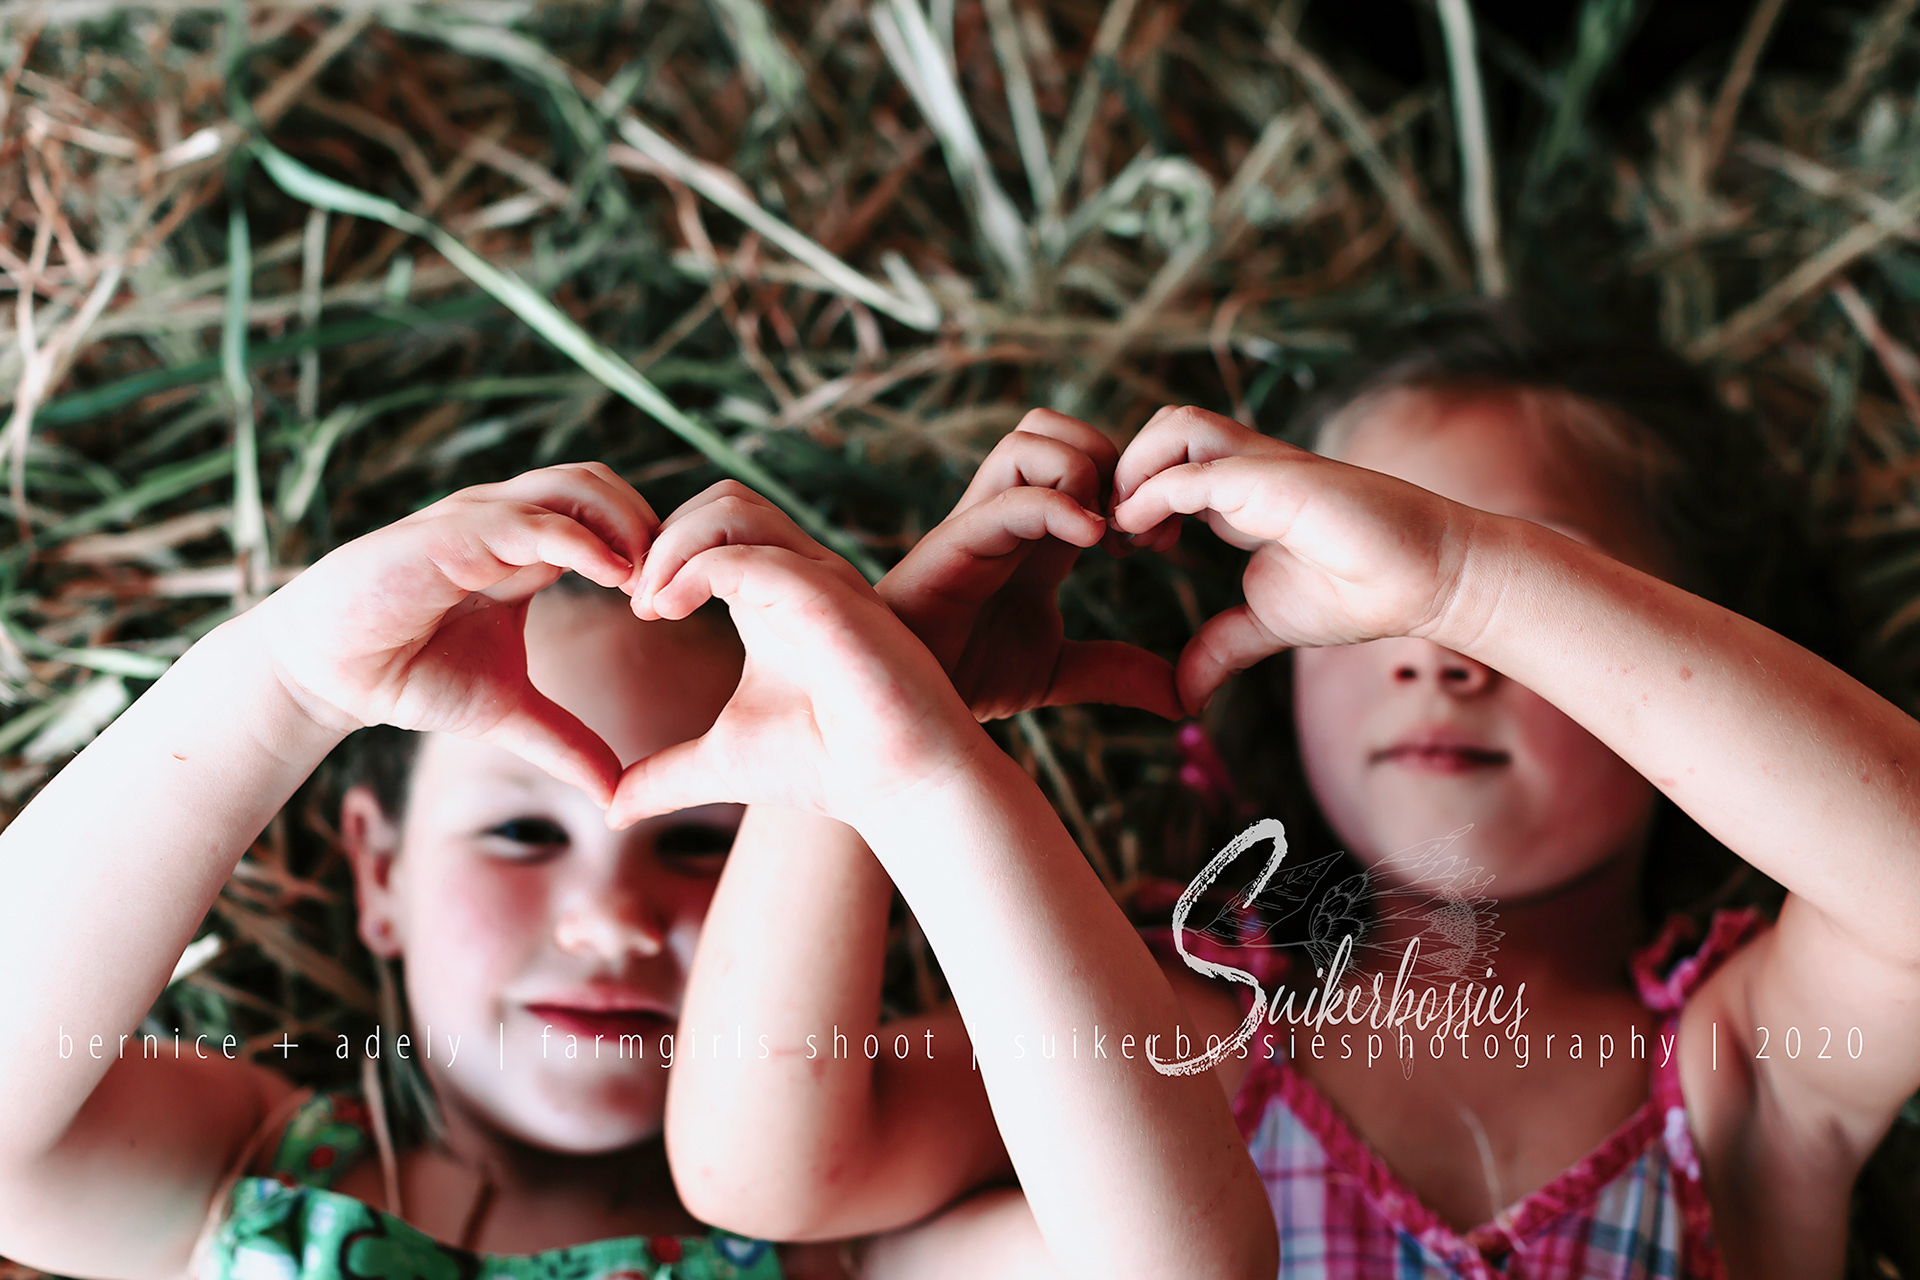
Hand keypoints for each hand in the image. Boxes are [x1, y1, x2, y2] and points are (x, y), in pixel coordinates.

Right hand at [253, 462, 655, 804]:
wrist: (328, 675)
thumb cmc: (409, 676)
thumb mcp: (507, 712)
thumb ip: (566, 742)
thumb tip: (615, 794)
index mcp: (526, 550)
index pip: (606, 516)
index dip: (650, 548)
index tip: (678, 601)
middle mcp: (506, 522)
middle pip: (601, 484)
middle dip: (650, 524)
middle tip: (676, 585)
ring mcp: (479, 520)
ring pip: (575, 485)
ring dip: (626, 524)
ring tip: (649, 582)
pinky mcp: (450, 534)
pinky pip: (530, 520)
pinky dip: (581, 540)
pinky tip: (614, 575)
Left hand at [609, 482, 988, 829]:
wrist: (898, 790)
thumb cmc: (828, 768)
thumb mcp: (722, 764)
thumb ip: (665, 776)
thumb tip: (612, 810)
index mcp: (776, 595)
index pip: (713, 526)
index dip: (661, 551)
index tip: (636, 607)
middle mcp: (801, 576)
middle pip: (722, 499)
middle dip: (663, 536)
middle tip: (637, 600)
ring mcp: (820, 580)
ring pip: (733, 508)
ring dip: (673, 545)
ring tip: (650, 604)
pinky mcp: (831, 599)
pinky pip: (753, 553)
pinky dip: (697, 568)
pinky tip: (669, 610)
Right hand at [880, 410, 1179, 720]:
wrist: (905, 709)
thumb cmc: (966, 679)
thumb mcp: (1059, 673)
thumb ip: (1115, 672)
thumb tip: (1180, 697)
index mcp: (1033, 534)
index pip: (1081, 459)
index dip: (1130, 484)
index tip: (1159, 541)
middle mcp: (1005, 514)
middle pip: (1052, 425)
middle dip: (1107, 457)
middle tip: (1134, 527)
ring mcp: (978, 521)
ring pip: (1027, 437)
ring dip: (1082, 470)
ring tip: (1105, 533)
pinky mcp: (955, 544)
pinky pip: (1009, 495)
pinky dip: (1057, 504)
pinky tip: (1090, 542)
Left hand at [1111, 406, 1479, 714]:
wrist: (1429, 581)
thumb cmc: (1360, 593)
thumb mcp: (1267, 623)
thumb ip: (1220, 647)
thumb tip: (1183, 696)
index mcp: (1239, 496)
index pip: (1167, 462)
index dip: (1131, 495)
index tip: (1121, 546)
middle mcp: (1247, 470)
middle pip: (1164, 428)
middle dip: (1124, 470)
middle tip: (1119, 534)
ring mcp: (1263, 469)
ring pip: (1177, 425)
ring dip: (1136, 469)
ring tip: (1132, 529)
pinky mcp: (1278, 481)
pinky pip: (1198, 469)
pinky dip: (1156, 493)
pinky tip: (1143, 534)